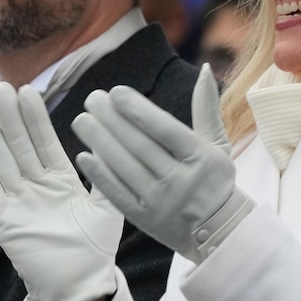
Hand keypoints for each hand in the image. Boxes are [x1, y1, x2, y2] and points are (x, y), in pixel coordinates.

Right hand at [0, 84, 121, 300]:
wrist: (81, 284)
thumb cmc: (96, 250)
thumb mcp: (107, 208)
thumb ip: (107, 179)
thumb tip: (108, 145)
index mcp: (60, 182)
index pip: (44, 143)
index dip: (35, 118)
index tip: (28, 91)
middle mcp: (37, 188)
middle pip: (19, 146)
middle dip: (10, 117)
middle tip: (0, 88)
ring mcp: (19, 203)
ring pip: (1, 162)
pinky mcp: (5, 222)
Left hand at [71, 65, 251, 263]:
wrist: (219, 232)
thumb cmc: (215, 180)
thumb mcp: (217, 144)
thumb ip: (206, 108)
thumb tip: (203, 68)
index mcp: (201, 158)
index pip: (166, 130)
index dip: (139, 110)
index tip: (116, 92)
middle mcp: (182, 181)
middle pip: (141, 146)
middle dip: (112, 120)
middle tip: (91, 98)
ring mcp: (163, 203)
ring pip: (126, 168)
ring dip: (100, 142)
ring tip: (81, 120)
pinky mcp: (146, 220)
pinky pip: (119, 195)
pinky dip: (100, 176)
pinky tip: (84, 156)